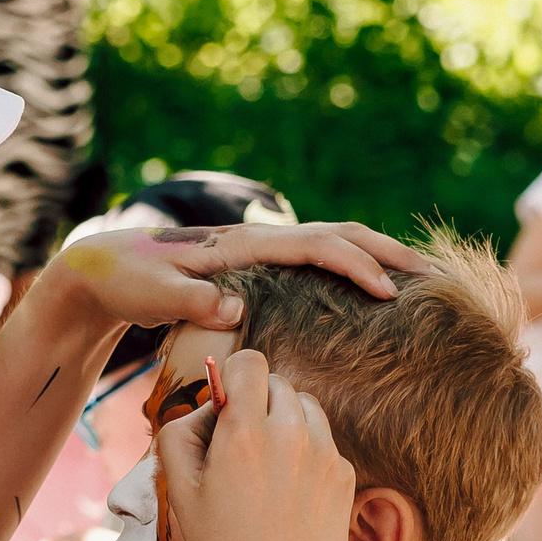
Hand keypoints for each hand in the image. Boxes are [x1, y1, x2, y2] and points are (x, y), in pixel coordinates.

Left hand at [38, 222, 433, 336]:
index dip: (357, 266)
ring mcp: (262, 252)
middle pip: (340, 234)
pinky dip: (354, 270)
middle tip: (437, 282)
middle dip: (389, 253)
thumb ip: (187, 299)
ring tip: (421, 287)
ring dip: (378, 259)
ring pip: (334, 243)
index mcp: (243, 244)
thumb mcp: (148, 294)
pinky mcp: (260, 268)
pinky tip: (373, 297)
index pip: (317, 246)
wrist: (104, 268)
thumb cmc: (125, 281)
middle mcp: (260, 240)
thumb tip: (232, 307)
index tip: (392, 295)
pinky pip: (319, 262)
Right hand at [159, 347, 353, 540]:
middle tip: (239, 443)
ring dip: (285, 422)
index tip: (224, 402)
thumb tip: (211, 406)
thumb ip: (181, 430)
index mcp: (246, 431)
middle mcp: (292, 435)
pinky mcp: (345, 477)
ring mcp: (326, 455)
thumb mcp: (178, 488)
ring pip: (306, 408)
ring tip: (265, 468)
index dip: (232, 376)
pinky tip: (288, 495)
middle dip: (257, 402)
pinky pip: (324, 443)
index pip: (249, 362)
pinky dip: (306, 454)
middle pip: (278, 383)